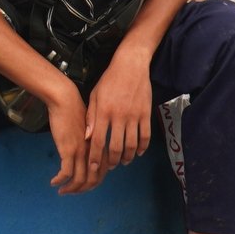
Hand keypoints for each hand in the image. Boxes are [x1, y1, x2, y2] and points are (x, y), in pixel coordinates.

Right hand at [45, 84, 104, 194]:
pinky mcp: (68, 149)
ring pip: (80, 180)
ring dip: (70, 189)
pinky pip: (66, 173)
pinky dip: (60, 181)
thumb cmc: (74, 111)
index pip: (101, 173)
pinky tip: (53, 182)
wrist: (65, 100)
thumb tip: (83, 154)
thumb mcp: (85, 130)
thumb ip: (87, 143)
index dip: (92, 184)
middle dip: (82, 190)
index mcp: (100, 147)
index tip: (81, 186)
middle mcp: (93, 152)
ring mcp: (81, 151)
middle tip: (71, 192)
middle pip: (93, 180)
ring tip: (61, 191)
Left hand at [85, 54, 153, 169]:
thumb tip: (88, 138)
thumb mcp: (95, 95)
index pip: (98, 141)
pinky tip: (138, 152)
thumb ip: (91, 117)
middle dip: (112, 161)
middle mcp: (119, 116)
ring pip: (132, 145)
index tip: (93, 168)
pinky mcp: (146, 113)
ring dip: (128, 157)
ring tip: (124, 162)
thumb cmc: (109, 80)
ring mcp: (134, 115)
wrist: (131, 65)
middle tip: (110, 167)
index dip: (95, 158)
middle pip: (116, 147)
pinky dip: (142, 147)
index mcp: (103, 112)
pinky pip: (146, 136)